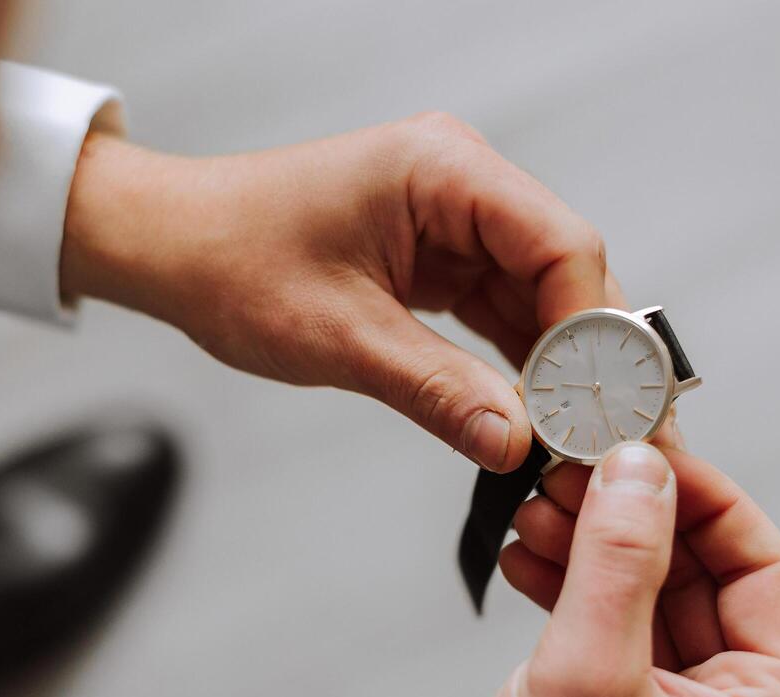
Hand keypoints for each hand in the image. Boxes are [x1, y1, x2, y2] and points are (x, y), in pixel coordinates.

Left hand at [60, 114, 619, 471]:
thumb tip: (517, 443)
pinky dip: (521, 363)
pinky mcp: (442, 253)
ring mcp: (456, 218)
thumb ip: (436, 388)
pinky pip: (503, 309)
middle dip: (588, 357)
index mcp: (445, 170)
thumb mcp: (339, 337)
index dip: (592, 333)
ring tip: (581, 439)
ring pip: (543, 296)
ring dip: (560, 367)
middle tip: (609, 437)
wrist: (171, 244)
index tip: (601, 410)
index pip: (563, 245)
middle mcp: (463, 182)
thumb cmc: (232, 261)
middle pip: (567, 270)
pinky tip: (537, 414)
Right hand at [392, 442, 779, 696]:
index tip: (640, 445)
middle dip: (632, 517)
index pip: (763, 565)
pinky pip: (619, 630)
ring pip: (655, 596)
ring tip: (534, 512)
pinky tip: (527, 562)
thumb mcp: (586, 674)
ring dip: (595, 548)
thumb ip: (620, 557)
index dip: (702, 496)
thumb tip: (640, 464)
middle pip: (704, 574)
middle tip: (570, 469)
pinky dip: (575, 590)